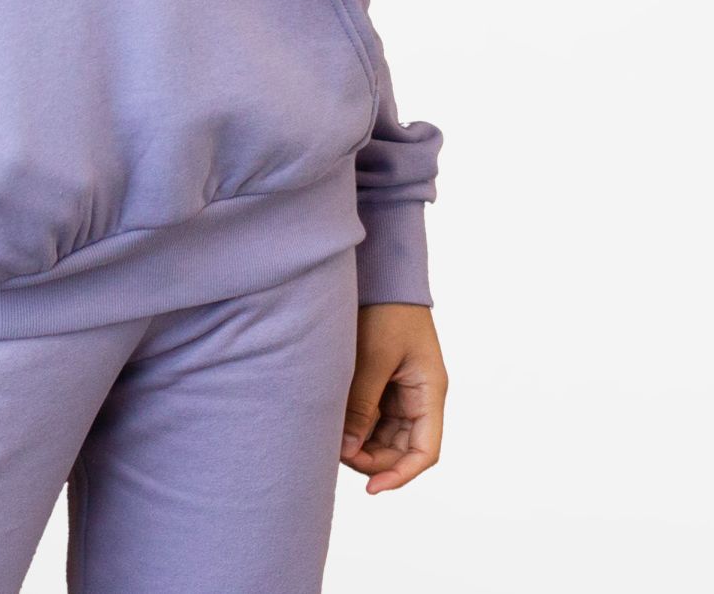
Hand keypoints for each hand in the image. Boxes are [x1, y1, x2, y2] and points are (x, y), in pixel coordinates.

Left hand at [340, 304, 446, 493]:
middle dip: (373, 459)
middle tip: (339, 455)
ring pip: (383, 434)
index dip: (401, 475)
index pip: (424, 451)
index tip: (372, 488)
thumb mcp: (373, 357)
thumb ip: (362, 404)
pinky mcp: (380, 380)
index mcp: (429, 392)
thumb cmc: (386, 309)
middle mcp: (418, 396)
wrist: (380, 271)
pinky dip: (354, 423)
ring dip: (361, 442)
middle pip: (401, 448)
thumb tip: (349, 451)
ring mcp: (399, 389)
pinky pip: (370, 414)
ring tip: (332, 437)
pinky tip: (333, 421)